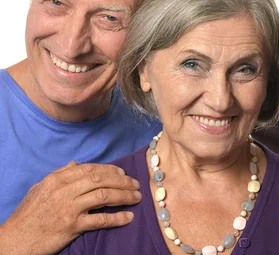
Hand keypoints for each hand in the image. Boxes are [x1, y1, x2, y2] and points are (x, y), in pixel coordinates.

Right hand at [0, 161, 141, 254]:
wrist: (16, 240)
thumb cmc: (28, 215)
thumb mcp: (40, 188)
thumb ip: (59, 174)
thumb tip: (76, 163)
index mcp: (57, 179)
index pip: (90, 169)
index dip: (110, 169)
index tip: (122, 172)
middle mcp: (64, 191)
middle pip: (101, 180)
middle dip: (122, 180)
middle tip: (136, 184)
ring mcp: (69, 208)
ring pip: (104, 196)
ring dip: (124, 196)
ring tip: (137, 197)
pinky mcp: (72, 226)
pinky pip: (100, 220)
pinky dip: (117, 218)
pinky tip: (128, 217)